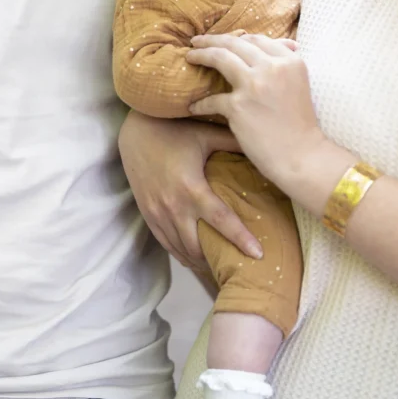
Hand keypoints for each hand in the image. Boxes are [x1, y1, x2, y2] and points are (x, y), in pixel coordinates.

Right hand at [118, 110, 263, 270]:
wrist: (136, 133)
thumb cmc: (174, 131)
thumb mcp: (206, 134)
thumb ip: (233, 142)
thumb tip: (261, 147)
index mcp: (192, 188)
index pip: (221, 221)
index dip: (241, 239)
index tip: (258, 254)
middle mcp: (174, 206)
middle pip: (199, 246)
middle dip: (218, 258)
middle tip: (240, 266)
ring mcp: (158, 214)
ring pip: (181, 250)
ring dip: (200, 261)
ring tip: (220, 267)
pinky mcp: (148, 215)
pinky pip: (166, 244)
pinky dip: (182, 255)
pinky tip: (195, 259)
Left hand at [187, 33, 324, 186]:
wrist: (302, 156)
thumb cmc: (300, 125)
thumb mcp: (299, 86)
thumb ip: (283, 66)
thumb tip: (271, 50)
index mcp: (289, 61)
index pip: (257, 39)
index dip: (236, 37)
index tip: (223, 41)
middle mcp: (272, 67)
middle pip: (235, 43)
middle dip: (212, 39)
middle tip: (196, 41)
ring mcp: (254, 85)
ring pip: (220, 58)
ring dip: (201, 55)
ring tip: (190, 57)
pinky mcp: (238, 107)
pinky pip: (212, 99)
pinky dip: (199, 103)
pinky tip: (192, 106)